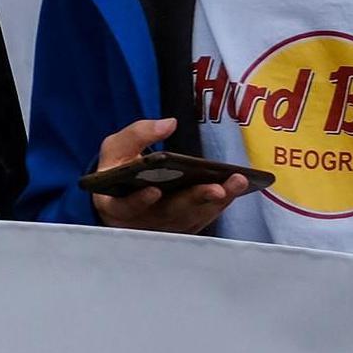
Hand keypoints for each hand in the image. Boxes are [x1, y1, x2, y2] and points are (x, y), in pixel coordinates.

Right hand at [84, 113, 253, 235]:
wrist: (124, 192)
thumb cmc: (119, 168)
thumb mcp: (117, 147)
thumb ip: (138, 134)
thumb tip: (169, 124)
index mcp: (116, 204)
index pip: (124, 207)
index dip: (138, 201)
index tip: (153, 190)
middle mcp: (140, 222)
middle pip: (168, 214)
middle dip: (194, 199)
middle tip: (217, 188)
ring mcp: (163, 228)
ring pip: (191, 218)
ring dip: (216, 201)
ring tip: (236, 182)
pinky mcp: (182, 227)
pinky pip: (203, 218)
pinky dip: (220, 203)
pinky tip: (234, 188)